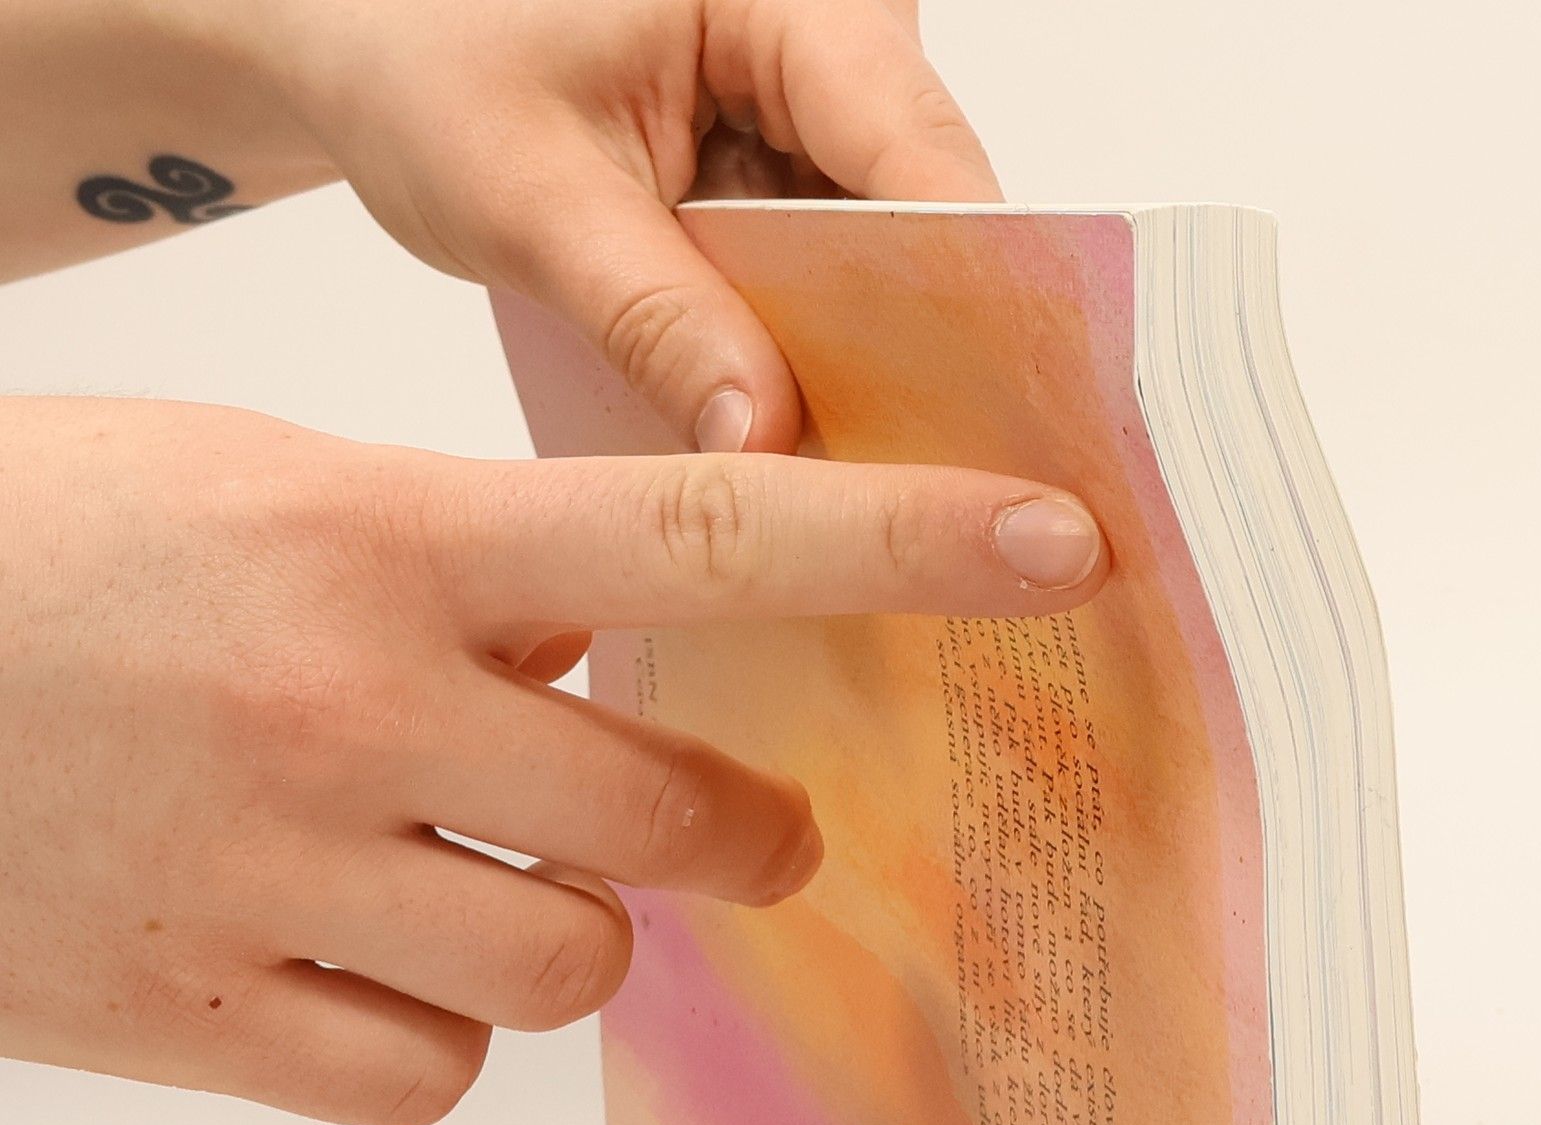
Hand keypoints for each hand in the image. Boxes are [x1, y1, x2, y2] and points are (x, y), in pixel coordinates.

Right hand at [0, 397, 1104, 1124]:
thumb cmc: (42, 557)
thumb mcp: (264, 494)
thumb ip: (459, 580)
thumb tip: (613, 673)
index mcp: (376, 538)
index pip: (705, 528)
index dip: (905, 540)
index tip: (1060, 545)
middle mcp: (345, 707)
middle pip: (673, 820)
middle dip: (732, 829)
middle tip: (738, 819)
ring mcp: (271, 877)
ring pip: (567, 970)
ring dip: (557, 930)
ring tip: (454, 871)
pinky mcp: (198, 1021)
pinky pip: (429, 1077)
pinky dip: (425, 1033)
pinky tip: (342, 957)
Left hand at [210, 0, 997, 448]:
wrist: (371, 42)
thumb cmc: (425, 60)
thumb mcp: (529, 194)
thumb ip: (654, 319)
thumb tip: (767, 450)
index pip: (917, 151)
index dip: (975, 295)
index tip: (1002, 426)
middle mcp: (828, 44)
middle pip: (930, 218)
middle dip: (932, 356)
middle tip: (948, 497)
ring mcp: (814, 119)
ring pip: (893, 268)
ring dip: (880, 376)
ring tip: (885, 489)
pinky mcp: (786, 183)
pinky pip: (837, 289)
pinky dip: (821, 367)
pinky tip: (817, 447)